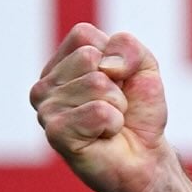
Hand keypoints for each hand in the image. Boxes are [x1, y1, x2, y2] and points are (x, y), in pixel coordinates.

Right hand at [30, 23, 171, 191]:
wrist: (145, 156)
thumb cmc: (139, 111)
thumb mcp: (145, 66)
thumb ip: (128, 47)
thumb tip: (104, 64)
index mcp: (61, 64)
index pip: (82, 35)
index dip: (115, 56)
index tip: (119, 80)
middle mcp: (45, 85)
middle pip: (89, 58)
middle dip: (117, 82)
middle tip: (115, 106)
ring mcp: (46, 110)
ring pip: (96, 83)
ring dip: (117, 105)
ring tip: (110, 123)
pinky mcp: (55, 134)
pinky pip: (98, 111)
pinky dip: (114, 123)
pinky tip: (104, 136)